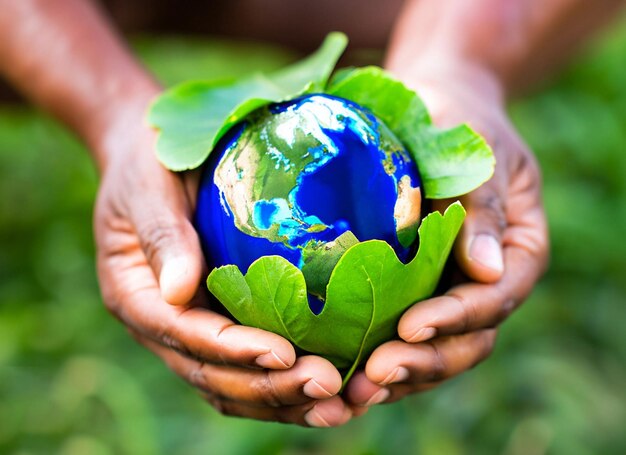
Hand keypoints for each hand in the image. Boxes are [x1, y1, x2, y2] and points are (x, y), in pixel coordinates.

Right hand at [93, 106, 352, 426]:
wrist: (153, 157)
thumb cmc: (150, 164)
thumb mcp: (147, 189)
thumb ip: (162, 236)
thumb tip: (179, 291)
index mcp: (135, 296)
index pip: (185, 335)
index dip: (233, 351)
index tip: (283, 354)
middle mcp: (162, 325)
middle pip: (212, 374)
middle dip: (269, 387)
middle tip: (329, 385)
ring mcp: (192, 330)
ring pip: (233, 385)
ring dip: (284, 400)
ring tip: (339, 403)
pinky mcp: (221, 323)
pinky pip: (250, 368)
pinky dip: (285, 385)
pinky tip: (332, 386)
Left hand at [344, 65, 548, 406]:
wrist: (431, 110)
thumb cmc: (457, 120)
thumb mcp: (475, 152)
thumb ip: (483, 206)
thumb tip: (489, 268)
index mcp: (516, 252)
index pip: (494, 297)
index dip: (456, 319)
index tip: (410, 327)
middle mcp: (484, 282)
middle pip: (468, 340)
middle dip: (423, 362)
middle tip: (374, 375)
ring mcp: (447, 292)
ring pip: (433, 350)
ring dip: (396, 376)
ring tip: (351, 392)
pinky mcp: (409, 294)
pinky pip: (397, 336)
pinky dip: (371, 359)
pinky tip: (338, 375)